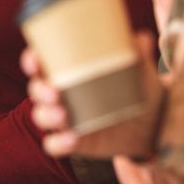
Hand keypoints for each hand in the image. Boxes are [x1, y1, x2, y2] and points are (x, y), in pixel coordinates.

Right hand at [21, 31, 163, 159]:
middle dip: (39, 90)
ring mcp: (65, 118)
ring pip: (40, 116)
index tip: (35, 59)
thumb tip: (141, 38)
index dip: (31, 60)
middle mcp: (60, 92)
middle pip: (35, 89)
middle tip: (55, 91)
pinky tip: (73, 138)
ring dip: (46, 115)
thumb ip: (137, 52)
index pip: (38, 62)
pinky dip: (59, 143)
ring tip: (64, 115)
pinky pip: (55, 145)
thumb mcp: (137, 68)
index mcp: (67, 69)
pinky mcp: (74, 141)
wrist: (152, 123)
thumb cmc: (135, 86)